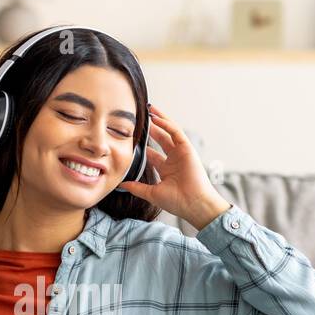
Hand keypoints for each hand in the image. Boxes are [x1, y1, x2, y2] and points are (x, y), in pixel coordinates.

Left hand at [115, 103, 230, 230]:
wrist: (193, 204)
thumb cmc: (177, 202)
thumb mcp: (152, 193)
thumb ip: (137, 188)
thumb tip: (122, 184)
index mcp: (166, 170)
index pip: (153, 154)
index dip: (143, 146)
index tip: (131, 138)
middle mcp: (174, 160)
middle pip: (161, 140)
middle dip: (151, 129)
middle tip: (140, 119)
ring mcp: (181, 153)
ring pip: (169, 132)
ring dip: (160, 121)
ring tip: (149, 110)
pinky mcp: (187, 149)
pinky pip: (176, 132)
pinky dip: (167, 124)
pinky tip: (157, 118)